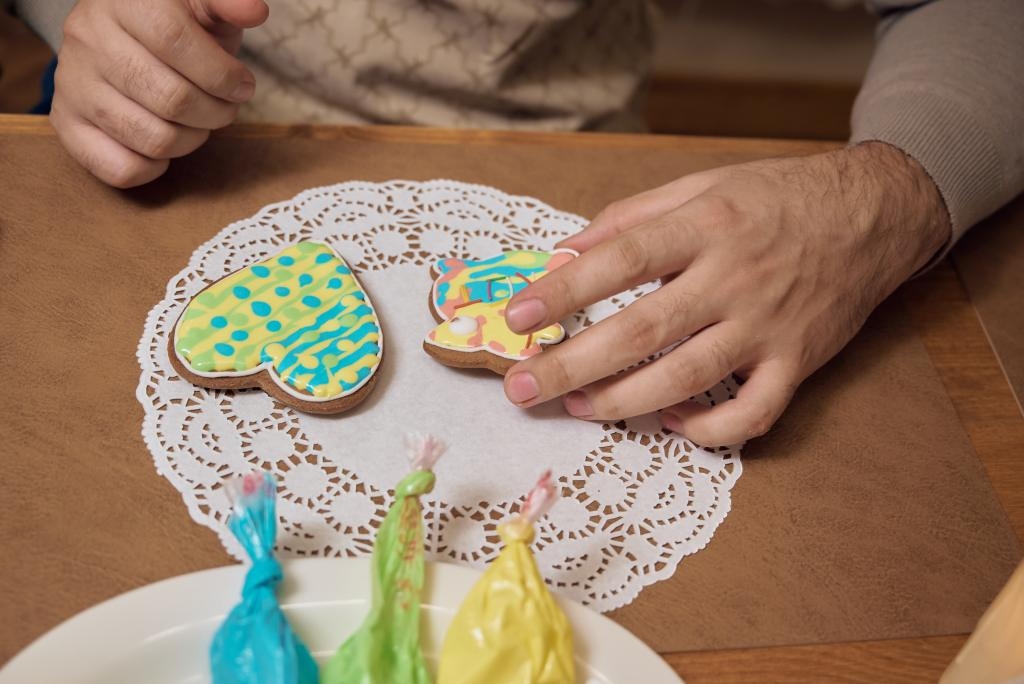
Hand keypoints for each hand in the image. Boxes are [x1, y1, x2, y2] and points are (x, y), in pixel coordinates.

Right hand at [51, 0, 267, 186]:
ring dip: (193, 140)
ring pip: (153, 139)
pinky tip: (165, 142)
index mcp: (124, 1)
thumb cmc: (173, 24)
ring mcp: (73, 83)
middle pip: (171, 99)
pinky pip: (121, 169)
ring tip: (199, 122)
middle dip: (216, 112)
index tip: (243, 85)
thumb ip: (227, 4)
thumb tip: (253, 10)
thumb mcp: (202, 6)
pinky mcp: (67, 122)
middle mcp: (88, 39)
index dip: (221, 73)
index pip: (176, 40)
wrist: (120, 34)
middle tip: (226, 107)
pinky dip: (155, 167)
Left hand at [502, 142, 949, 445]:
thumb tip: (566, 250)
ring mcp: (767, 327)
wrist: (873, 215)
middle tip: (522, 389)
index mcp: (706, 226)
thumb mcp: (703, 184)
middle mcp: (733, 279)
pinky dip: (709, 431)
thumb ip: (632, 216)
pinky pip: (754, 414)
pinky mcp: (797, 362)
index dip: (565, 289)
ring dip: (623, 401)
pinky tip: (670, 424)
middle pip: (642, 331)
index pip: (622, 258)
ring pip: (687, 378)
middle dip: (573, 365)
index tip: (516, 315)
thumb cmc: (776, 198)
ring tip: (576, 407)